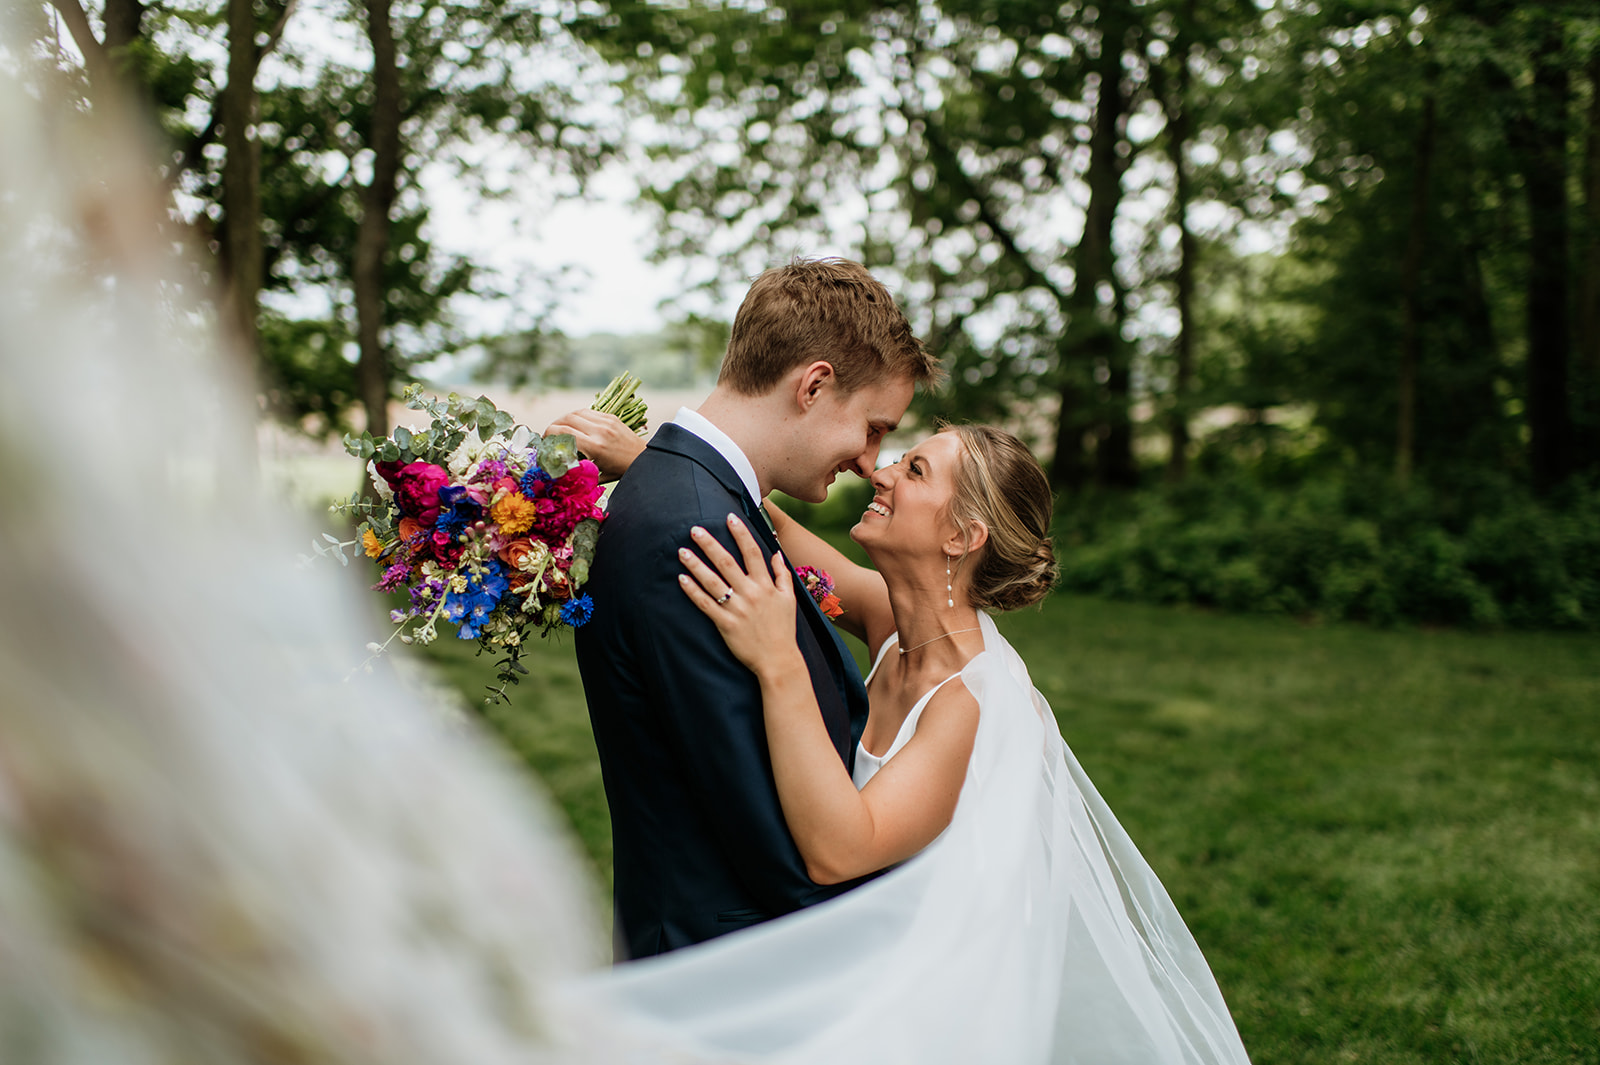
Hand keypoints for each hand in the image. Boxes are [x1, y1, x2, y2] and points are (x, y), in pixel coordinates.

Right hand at [543, 409, 645, 481]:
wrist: (644, 459)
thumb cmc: (620, 471)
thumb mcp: (596, 474)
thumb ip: (576, 468)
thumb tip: (555, 466)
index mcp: (595, 447)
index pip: (563, 432)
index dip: (548, 434)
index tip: (545, 442)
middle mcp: (599, 431)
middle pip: (566, 419)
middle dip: (553, 426)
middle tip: (549, 435)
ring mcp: (606, 421)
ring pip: (576, 412)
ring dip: (564, 419)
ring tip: (560, 429)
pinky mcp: (611, 417)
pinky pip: (588, 412)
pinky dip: (577, 416)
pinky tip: (574, 424)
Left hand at [678, 514, 802, 678]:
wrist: (778, 660)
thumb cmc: (783, 629)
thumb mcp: (789, 599)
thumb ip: (782, 574)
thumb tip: (776, 552)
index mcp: (766, 585)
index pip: (752, 553)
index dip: (741, 533)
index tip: (729, 517)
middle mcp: (751, 594)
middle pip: (727, 563)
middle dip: (710, 544)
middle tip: (694, 529)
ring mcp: (737, 609)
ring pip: (712, 581)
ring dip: (696, 564)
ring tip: (682, 551)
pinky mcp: (725, 624)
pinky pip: (705, 604)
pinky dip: (692, 591)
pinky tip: (681, 579)